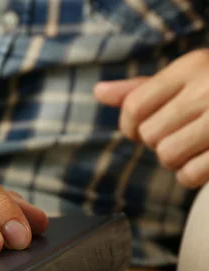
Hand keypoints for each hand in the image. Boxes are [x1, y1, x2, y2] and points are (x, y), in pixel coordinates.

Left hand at [94, 49, 208, 187]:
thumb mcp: (185, 79)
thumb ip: (142, 90)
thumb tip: (99, 92)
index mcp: (190, 68)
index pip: (134, 106)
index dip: (130, 125)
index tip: (141, 129)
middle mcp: (207, 90)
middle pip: (149, 135)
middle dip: (158, 142)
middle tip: (180, 135)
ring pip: (167, 155)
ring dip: (175, 159)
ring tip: (194, 147)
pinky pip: (189, 175)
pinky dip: (192, 175)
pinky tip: (206, 161)